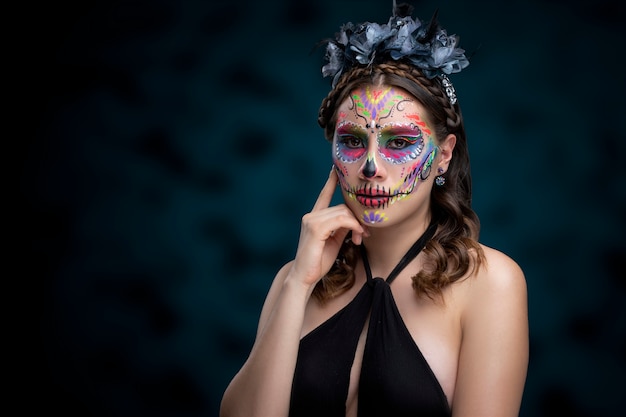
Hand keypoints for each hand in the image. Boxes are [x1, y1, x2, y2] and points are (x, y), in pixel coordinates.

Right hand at [289, 169, 367, 287]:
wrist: (304, 278)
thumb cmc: (318, 262)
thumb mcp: (334, 241)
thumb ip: (341, 228)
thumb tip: (354, 220)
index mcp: (314, 218)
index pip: (324, 195)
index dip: (331, 182)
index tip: (336, 169)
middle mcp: (311, 216)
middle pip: (341, 206)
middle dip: (357, 219)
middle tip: (365, 234)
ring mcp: (311, 221)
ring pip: (342, 212)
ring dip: (357, 225)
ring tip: (360, 239)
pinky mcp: (315, 228)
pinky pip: (340, 220)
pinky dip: (353, 226)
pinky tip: (357, 236)